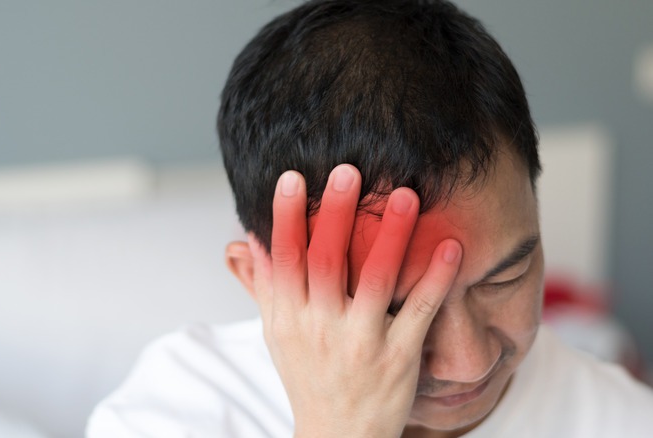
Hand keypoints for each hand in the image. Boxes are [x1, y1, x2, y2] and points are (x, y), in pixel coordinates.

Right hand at [247, 164, 461, 437]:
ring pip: (378, 281)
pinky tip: (451, 245)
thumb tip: (242, 242)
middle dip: (335, 215)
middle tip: (349, 171)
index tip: (292, 177)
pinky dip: (436, 279)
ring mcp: (362, 343)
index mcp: (288, 317)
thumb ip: (264, 285)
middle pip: (327, 262)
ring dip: (392, 236)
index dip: (286, 218)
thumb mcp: (276, 334)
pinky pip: (420, 313)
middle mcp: (320, 328)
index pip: (285, 259)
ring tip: (407, 194)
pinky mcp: (399, 358)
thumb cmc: (308, 378)